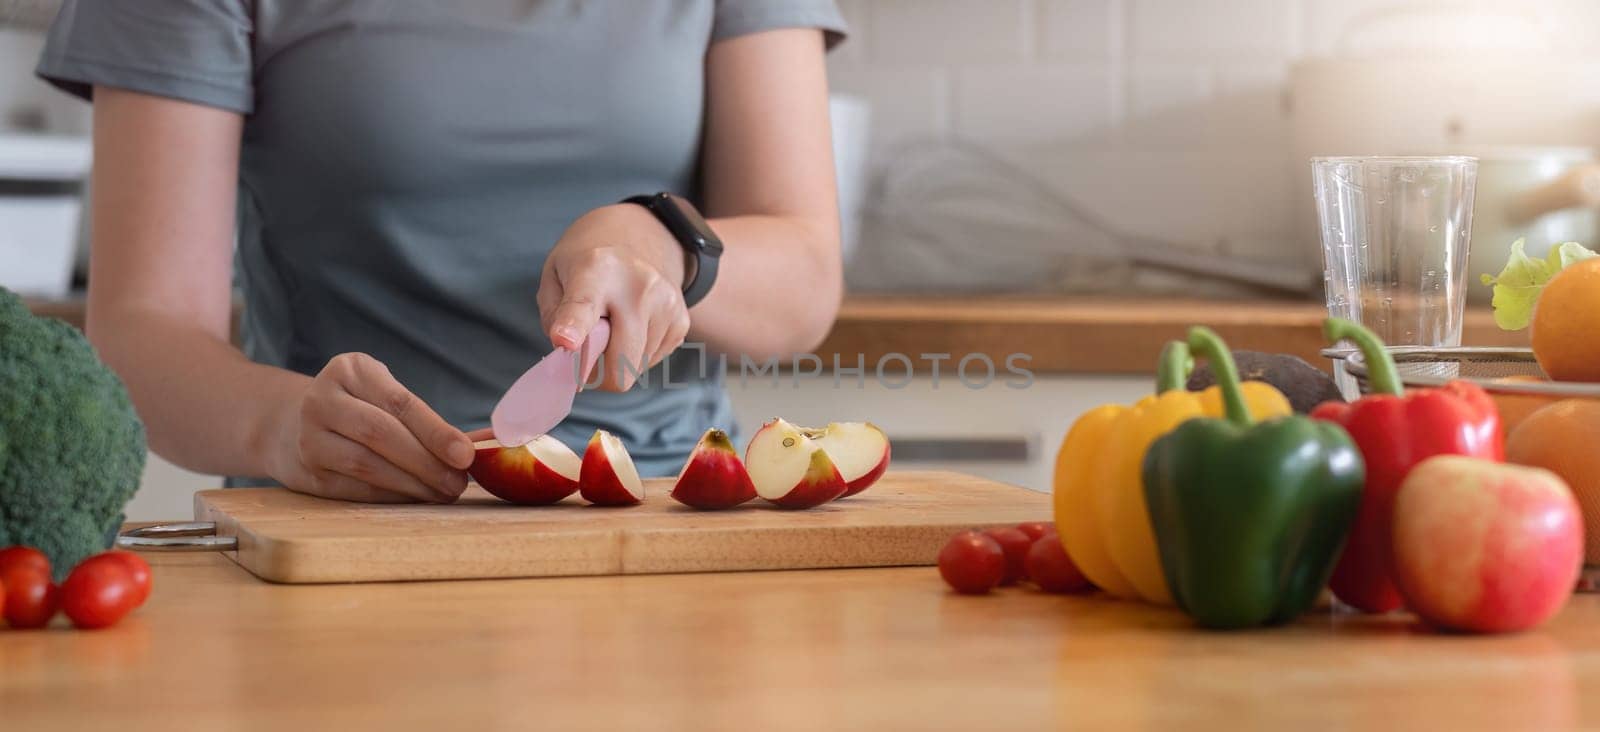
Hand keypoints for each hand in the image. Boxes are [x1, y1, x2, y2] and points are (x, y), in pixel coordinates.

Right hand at [269, 353, 474, 502]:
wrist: (292, 424)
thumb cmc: (359, 407)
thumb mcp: (382, 392)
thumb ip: (421, 416)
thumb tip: (473, 448)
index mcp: (349, 370)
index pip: (399, 402)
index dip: (435, 431)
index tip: (466, 454)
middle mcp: (321, 400)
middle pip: (381, 434)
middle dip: (427, 462)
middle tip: (458, 482)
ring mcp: (308, 437)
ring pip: (367, 465)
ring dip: (412, 484)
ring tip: (442, 492)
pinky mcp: (307, 472)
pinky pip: (356, 488)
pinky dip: (391, 496)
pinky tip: (415, 498)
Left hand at [538, 203, 691, 390]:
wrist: (637, 237)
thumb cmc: (587, 266)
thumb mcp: (554, 278)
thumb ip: (555, 318)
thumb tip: (572, 355)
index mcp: (596, 269)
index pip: (584, 306)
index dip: (574, 328)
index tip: (564, 341)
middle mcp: (639, 286)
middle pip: (621, 363)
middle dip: (599, 372)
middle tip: (586, 350)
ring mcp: (667, 304)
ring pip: (635, 367)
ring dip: (618, 357)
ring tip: (614, 324)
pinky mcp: (681, 321)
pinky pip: (652, 361)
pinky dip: (637, 352)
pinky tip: (633, 325)